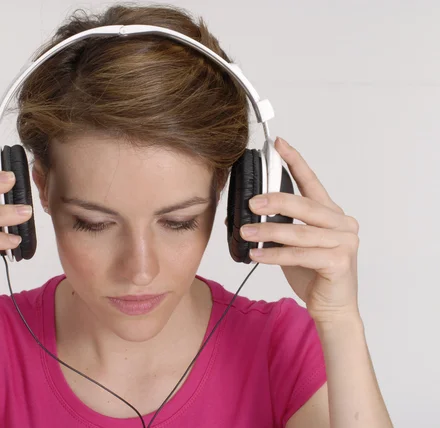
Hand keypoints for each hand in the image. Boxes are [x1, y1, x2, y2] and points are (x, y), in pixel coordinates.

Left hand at [240, 137, 359, 321]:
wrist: (333, 308)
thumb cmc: (313, 274)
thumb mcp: (292, 245)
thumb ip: (277, 227)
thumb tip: (241, 217)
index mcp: (331, 214)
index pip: (311, 183)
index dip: (294, 162)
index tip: (278, 144)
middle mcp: (342, 224)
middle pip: (305, 205)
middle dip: (275, 200)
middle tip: (251, 201)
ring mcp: (345, 242)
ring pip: (299, 232)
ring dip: (268, 231)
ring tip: (245, 231)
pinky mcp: (339, 262)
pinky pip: (300, 254)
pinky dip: (275, 254)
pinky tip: (256, 254)